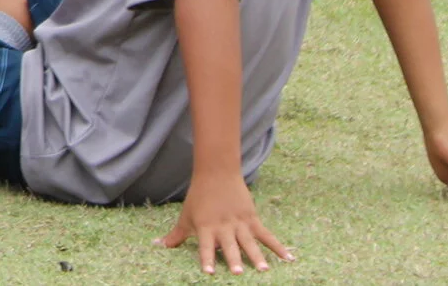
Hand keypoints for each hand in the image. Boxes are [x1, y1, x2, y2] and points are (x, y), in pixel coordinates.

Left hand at [159, 173, 292, 273]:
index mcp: (206, 227)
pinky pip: (266, 235)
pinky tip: (288, 258)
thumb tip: (159, 246)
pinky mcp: (252, 219)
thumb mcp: (186, 216)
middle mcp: (223, 227)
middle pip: (229, 246)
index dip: (207, 259)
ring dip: (257, 256)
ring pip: (249, 242)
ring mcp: (240, 223)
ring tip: (263, 270)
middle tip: (238, 273)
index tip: (209, 273)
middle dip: (233, 259)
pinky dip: (278, 247)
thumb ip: (177, 235)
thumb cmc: (199, 197)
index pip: (205, 246)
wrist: (216, 174)